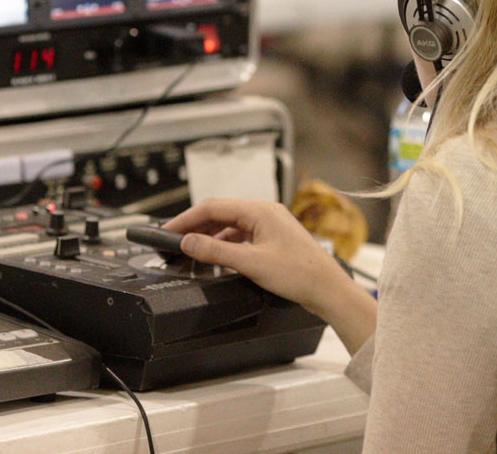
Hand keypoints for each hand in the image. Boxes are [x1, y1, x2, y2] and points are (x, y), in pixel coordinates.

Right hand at [162, 198, 348, 316]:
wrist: (328, 289)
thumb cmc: (299, 273)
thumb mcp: (251, 263)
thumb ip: (216, 252)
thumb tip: (188, 242)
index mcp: (260, 210)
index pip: (213, 207)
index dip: (187, 218)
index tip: (168, 230)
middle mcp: (265, 213)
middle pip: (221, 214)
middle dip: (196, 227)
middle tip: (174, 241)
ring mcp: (270, 226)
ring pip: (231, 226)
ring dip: (210, 237)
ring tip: (192, 251)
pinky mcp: (273, 240)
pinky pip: (242, 236)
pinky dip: (225, 245)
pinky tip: (217, 257)